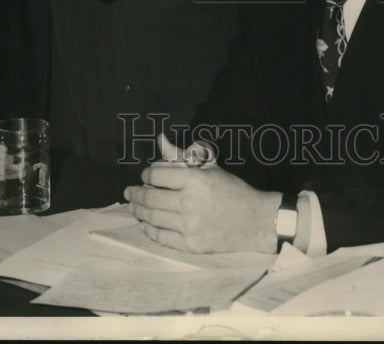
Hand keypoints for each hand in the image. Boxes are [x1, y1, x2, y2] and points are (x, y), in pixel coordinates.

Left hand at [123, 136, 279, 253]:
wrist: (254, 220)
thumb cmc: (232, 190)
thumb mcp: (209, 168)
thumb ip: (181, 156)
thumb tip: (161, 139)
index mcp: (195, 180)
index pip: (158, 175)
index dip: (147, 174)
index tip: (145, 175)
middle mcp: (189, 202)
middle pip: (151, 197)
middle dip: (136, 194)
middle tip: (129, 192)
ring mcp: (188, 225)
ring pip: (153, 217)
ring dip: (138, 211)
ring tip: (132, 206)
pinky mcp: (190, 244)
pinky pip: (161, 237)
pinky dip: (149, 230)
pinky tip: (144, 224)